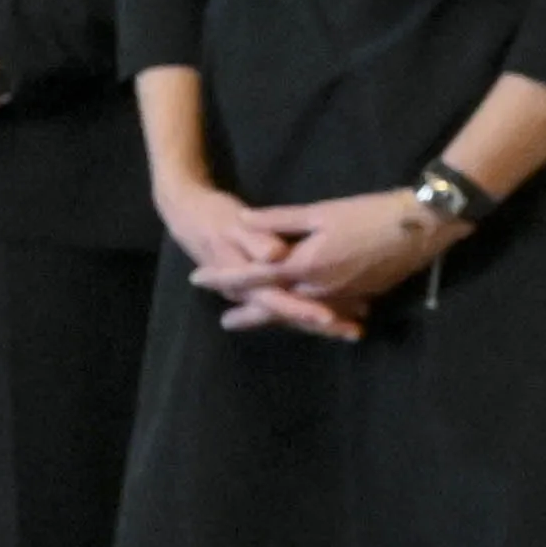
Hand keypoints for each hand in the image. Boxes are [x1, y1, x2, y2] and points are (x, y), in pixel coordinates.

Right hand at [155, 172, 350, 341]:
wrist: (188, 215)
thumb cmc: (212, 217)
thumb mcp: (230, 225)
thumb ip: (255, 240)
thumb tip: (273, 254)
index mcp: (245, 282)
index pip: (278, 301)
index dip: (304, 310)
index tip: (330, 319)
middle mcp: (252, 294)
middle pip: (291, 313)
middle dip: (323, 324)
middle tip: (356, 332)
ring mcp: (257, 293)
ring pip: (294, 312)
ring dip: (324, 317)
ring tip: (357, 324)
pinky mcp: (264, 286)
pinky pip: (292, 302)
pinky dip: (316, 305)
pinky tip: (343, 305)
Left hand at [246, 187, 466, 328]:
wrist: (423, 227)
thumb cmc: (369, 213)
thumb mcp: (320, 211)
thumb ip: (279, 221)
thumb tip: (243, 220)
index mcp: (305, 266)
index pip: (254, 277)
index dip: (224, 278)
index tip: (197, 280)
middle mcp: (321, 290)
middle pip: (277, 307)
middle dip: (251, 315)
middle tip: (226, 322)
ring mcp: (344, 296)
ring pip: (304, 313)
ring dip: (282, 318)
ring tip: (262, 321)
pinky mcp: (363, 296)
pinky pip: (331, 311)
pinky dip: (315, 315)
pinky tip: (310, 316)